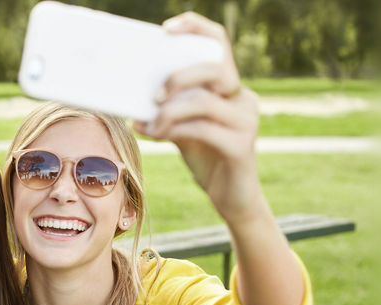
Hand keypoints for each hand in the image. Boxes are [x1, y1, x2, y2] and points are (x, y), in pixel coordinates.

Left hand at [134, 11, 264, 223]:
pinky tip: (156, 134)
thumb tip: (134, 95)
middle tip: (154, 92)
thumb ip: (171, 107)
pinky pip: (204, 130)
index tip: (167, 29)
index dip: (196, 28)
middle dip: (180, 75)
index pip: (219, 44)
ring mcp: (246, 122)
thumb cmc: (207, 159)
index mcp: (231, 88)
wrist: (232, 200)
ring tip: (150, 121)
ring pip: (205, 101)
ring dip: (170, 110)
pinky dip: (174, 130)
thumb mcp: (185, 126)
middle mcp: (244, 99)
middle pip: (215, 68)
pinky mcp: (242, 147)